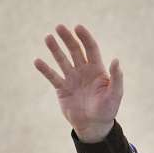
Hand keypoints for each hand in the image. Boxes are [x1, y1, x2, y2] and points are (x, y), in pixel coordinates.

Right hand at [33, 24, 122, 142]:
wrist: (94, 125)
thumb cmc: (107, 109)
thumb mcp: (115, 94)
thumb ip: (116, 77)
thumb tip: (116, 60)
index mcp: (98, 70)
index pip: (91, 49)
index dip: (85, 38)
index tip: (78, 27)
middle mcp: (84, 71)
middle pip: (75, 50)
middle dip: (68, 38)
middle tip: (59, 27)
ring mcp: (72, 78)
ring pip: (62, 60)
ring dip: (55, 49)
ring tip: (48, 37)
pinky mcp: (61, 88)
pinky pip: (52, 76)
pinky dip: (45, 69)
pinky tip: (37, 61)